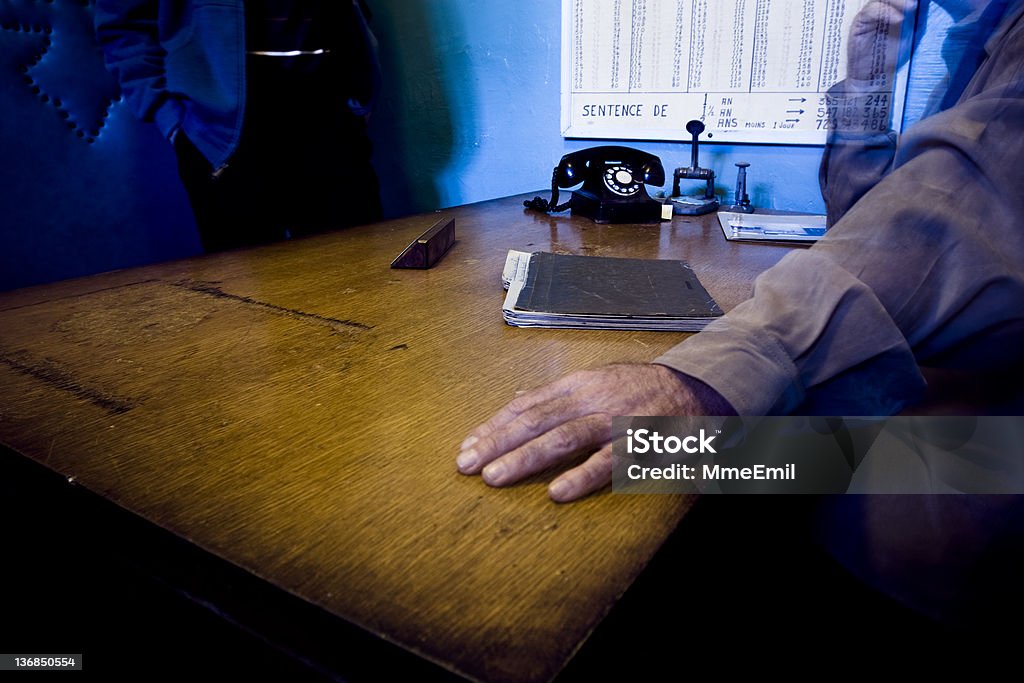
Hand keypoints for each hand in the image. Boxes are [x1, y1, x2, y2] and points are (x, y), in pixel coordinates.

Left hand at [456, 364, 734, 502]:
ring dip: (525, 457)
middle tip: (466, 465)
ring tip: (495, 477)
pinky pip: (608, 461)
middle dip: (497, 442)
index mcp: (576, 385)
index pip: (526, 405)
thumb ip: (556, 395)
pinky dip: (582, 476)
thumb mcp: (595, 382)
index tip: (467, 447)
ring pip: (563, 437)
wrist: (694, 389)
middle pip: (535, 420)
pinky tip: (557, 492)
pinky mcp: (639, 442)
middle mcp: (590, 398)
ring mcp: (614, 419)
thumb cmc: (636, 390)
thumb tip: (516, 399)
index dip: (494, 426)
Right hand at [846, 0, 916, 82]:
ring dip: (898, 1)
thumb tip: (925, 5)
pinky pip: (871, 11)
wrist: (874, 75)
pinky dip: (886, 12)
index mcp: (894, 10)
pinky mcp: (860, 22)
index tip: (923, 0)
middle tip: (917, 2)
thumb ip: (918, 19)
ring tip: (912, 6)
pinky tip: (899, 19)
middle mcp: (881, 9)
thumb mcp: (912, 35)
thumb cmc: (892, 56)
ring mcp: (869, 15)